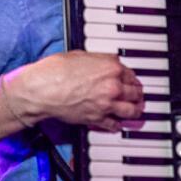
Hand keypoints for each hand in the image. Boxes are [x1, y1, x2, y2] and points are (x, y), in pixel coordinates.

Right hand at [4, 50, 143, 131]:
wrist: (42, 89)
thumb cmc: (54, 70)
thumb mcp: (79, 55)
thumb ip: (99, 60)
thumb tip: (106, 62)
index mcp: (111, 68)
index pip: (131, 74)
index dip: (132, 78)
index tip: (131, 81)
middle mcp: (113, 86)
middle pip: (136, 93)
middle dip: (138, 94)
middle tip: (138, 96)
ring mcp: (107, 104)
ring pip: (132, 111)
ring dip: (135, 111)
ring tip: (136, 111)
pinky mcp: (97, 119)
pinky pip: (115, 125)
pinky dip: (118, 125)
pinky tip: (118, 123)